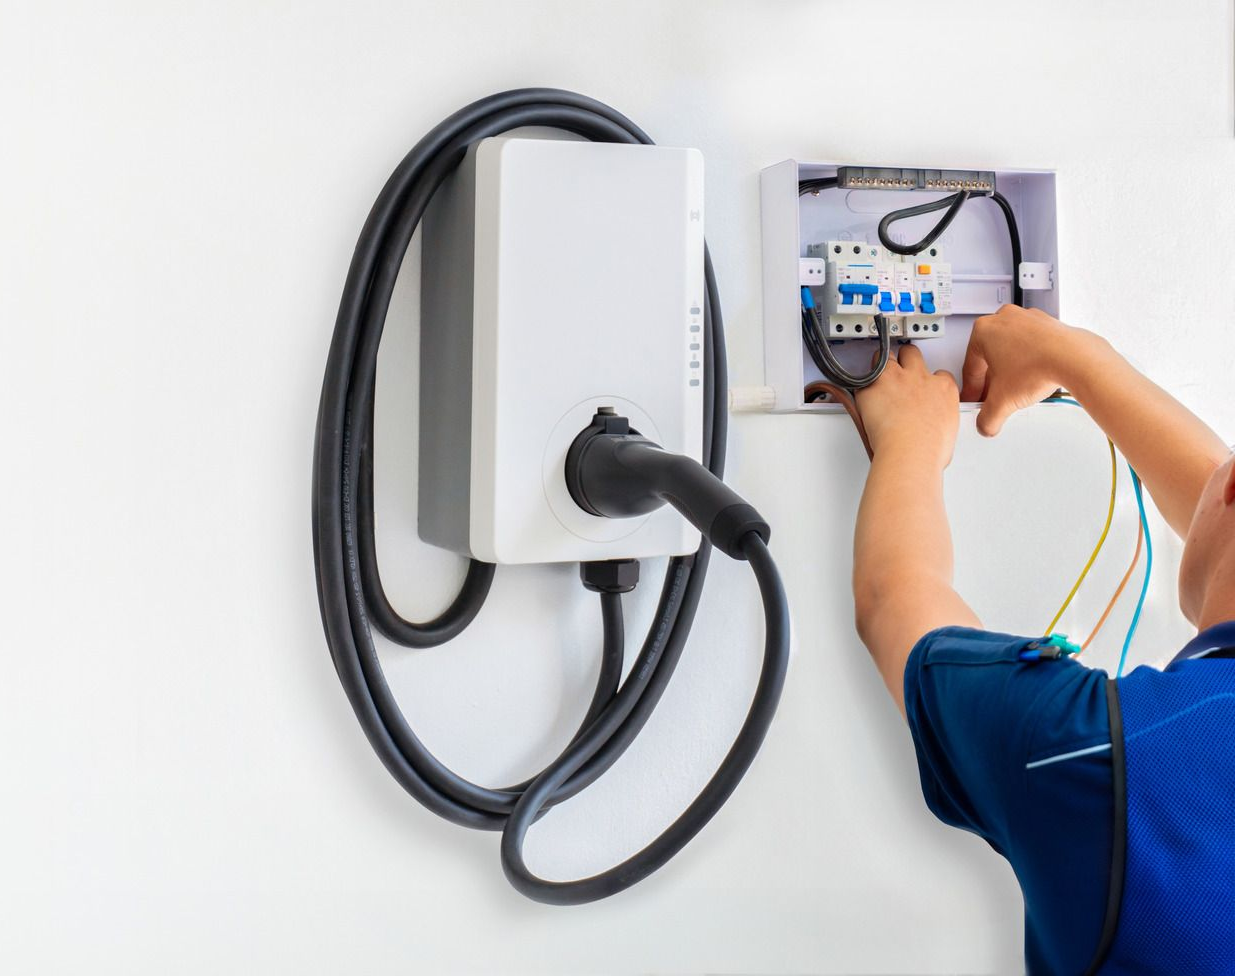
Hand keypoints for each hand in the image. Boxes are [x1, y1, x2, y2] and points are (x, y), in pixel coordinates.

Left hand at [855, 344, 958, 466]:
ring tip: (877, 378)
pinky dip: (861, 385)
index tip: (922, 389)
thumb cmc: (929, 449)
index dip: (928, 380)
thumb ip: (939, 420)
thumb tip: (933, 427)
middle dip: (905, 360)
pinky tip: (862, 395)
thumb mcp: (947, 431)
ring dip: (882, 364)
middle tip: (898, 375)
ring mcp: (896, 378)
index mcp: (943, 388)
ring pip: (886, 356)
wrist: (910, 452)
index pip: (939, 374)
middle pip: (912, 354)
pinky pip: (863, 377)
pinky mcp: (872, 386)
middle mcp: (920, 377)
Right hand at [960, 305, 1092, 435]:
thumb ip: (987, 418)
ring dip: (1010, 371)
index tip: (975, 398)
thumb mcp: (1002, 402)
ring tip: (1016, 390)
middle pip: (990, 357)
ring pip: (1011, 350)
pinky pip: (1031, 345)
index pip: (970, 367)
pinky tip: (1033, 378)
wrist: (1074, 359)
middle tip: (994, 397)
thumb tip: (986, 424)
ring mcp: (1027, 319)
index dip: (971, 390)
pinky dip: (1029, 362)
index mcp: (983, 330)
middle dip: (991, 381)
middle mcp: (1004, 319)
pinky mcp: (1047, 324)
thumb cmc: (1038, 367)